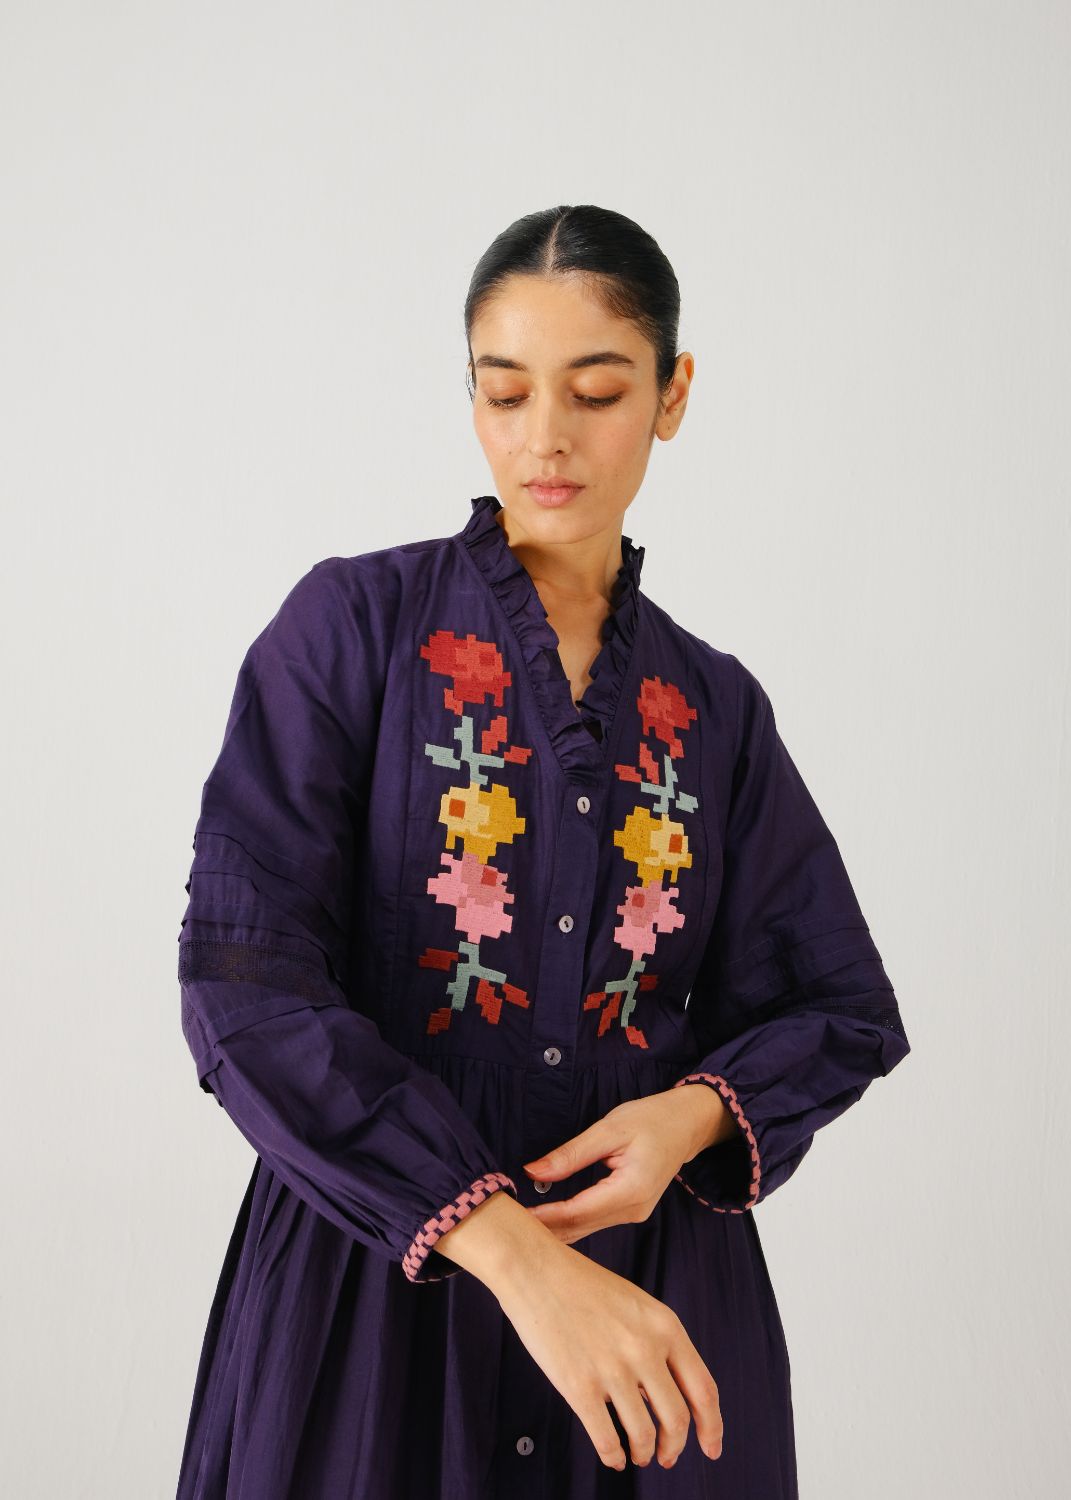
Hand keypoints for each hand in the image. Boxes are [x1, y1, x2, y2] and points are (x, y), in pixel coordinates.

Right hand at [489, 1235, 723, 1470]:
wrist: (536, 1269)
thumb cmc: (583, 1285)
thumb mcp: (637, 1305)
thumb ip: (658, 1345)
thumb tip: (666, 1396)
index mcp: (665, 1326)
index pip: (704, 1390)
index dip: (712, 1427)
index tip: (711, 1447)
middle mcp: (645, 1349)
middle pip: (677, 1419)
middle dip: (675, 1447)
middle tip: (667, 1456)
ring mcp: (612, 1369)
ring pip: (644, 1435)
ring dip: (644, 1453)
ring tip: (638, 1455)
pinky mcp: (579, 1386)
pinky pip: (607, 1440)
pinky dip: (614, 1457)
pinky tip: (613, 1456)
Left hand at [521, 1086, 728, 1244]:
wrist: (686, 1125)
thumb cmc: (650, 1119)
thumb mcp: (608, 1129)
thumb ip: (571, 1154)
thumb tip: (532, 1170)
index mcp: (630, 1189)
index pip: (576, 1211)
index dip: (542, 1217)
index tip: (511, 1219)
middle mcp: (633, 1210)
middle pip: (578, 1228)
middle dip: (542, 1231)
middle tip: (505, 1230)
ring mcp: (633, 1214)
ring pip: (584, 1230)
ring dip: (552, 1231)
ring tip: (517, 1229)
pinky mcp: (629, 1211)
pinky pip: (592, 1223)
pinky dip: (568, 1224)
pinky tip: (544, 1224)